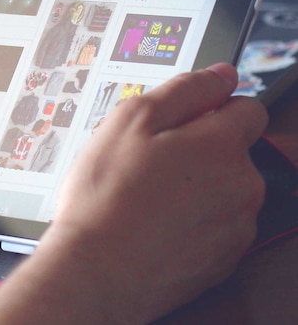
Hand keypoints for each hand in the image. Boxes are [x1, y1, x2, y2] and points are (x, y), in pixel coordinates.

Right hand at [0, 63, 266, 323]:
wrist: (98, 270)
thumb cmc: (106, 196)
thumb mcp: (129, 121)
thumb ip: (184, 90)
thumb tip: (221, 75)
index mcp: (222, 144)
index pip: (247, 107)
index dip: (210, 108)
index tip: (179, 122)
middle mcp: (243, 183)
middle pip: (233, 151)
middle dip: (199, 150)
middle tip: (148, 161)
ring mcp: (237, 224)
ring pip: (225, 189)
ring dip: (196, 187)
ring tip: (146, 196)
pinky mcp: (225, 258)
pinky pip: (216, 226)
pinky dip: (193, 221)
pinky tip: (155, 223)